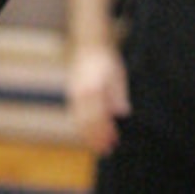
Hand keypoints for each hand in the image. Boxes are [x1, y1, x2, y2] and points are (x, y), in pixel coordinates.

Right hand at [66, 40, 131, 156]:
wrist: (89, 44)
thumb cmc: (107, 59)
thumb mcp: (117, 75)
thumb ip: (118, 94)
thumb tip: (122, 112)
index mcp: (94, 89)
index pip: (99, 118)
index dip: (106, 132)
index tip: (114, 142)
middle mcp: (82, 94)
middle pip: (88, 123)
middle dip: (97, 139)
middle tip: (107, 150)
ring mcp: (74, 94)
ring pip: (79, 121)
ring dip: (89, 136)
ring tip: (99, 146)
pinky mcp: (72, 93)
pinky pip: (75, 115)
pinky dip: (81, 127)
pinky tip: (89, 133)